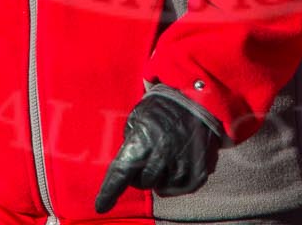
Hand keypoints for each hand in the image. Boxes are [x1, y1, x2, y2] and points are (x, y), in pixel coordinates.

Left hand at [92, 92, 221, 212]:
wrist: (195, 95)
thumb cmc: (160, 106)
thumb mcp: (137, 118)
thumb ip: (131, 142)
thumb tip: (129, 162)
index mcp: (142, 140)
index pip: (122, 172)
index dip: (110, 191)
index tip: (101, 206)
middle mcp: (162, 152)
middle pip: (144, 182)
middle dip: (141, 175)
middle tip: (145, 159)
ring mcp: (182, 159)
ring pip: (164, 186)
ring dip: (160, 177)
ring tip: (163, 159)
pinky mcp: (199, 164)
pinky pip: (185, 186)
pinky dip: (178, 181)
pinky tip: (175, 167)